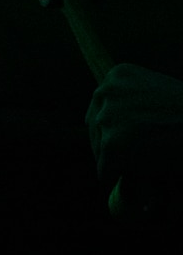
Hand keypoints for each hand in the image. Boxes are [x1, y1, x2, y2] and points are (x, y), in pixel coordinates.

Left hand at [85, 64, 182, 184]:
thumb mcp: (159, 95)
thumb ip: (132, 102)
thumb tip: (97, 120)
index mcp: (118, 74)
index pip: (100, 108)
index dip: (119, 128)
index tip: (141, 135)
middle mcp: (106, 91)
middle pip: (94, 129)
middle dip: (114, 145)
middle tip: (147, 151)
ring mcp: (107, 118)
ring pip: (99, 152)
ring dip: (121, 162)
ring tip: (152, 157)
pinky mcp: (111, 146)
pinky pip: (104, 173)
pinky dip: (121, 179)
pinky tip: (143, 176)